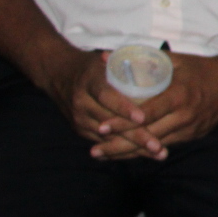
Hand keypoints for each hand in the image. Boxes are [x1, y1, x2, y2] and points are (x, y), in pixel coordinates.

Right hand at [38, 47, 155, 159]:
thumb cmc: (92, 66)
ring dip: (134, 148)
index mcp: (90, 82)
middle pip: (110, 123)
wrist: (59, 74)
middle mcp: (82, 102)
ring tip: (159, 153)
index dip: (123, 108)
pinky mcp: (80, 130)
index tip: (142, 118)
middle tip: (158, 146)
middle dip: (136, 136)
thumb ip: (126, 64)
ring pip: (109, 138)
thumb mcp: (105, 61)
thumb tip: (155, 64)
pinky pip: (104, 144)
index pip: (107, 96)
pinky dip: (125, 150)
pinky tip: (145, 156)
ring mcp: (80, 119)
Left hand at [107, 53, 217, 160]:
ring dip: (127, 153)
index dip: (124, 122)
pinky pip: (164, 146)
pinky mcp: (191, 136)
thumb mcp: (174, 59)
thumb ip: (140, 60)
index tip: (102, 127)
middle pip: (147, 135)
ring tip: (103, 156)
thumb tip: (106, 56)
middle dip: (119, 144)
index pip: (146, 113)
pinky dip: (144, 152)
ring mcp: (188, 128)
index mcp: (178, 94)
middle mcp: (184, 115)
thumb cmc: (200, 68)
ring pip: (153, 146)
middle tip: (95, 150)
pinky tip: (126, 155)